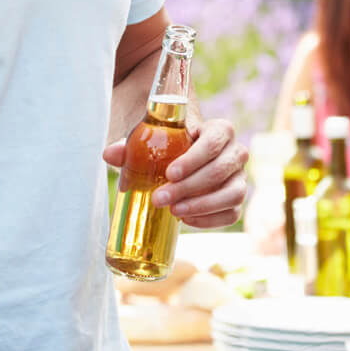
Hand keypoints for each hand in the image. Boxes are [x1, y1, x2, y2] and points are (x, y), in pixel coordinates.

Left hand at [104, 116, 246, 228]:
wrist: (183, 161)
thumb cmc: (168, 147)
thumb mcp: (150, 142)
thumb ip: (131, 146)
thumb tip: (109, 154)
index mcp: (219, 130)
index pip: (214, 141)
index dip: (194, 158)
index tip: (170, 173)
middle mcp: (236, 152)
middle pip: (221, 169)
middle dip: (190, 186)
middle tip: (160, 198)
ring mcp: (240, 178)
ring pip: (232, 193)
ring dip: (202, 205)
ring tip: (174, 211)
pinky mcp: (236, 200)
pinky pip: (231, 213)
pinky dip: (210, 219)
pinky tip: (185, 219)